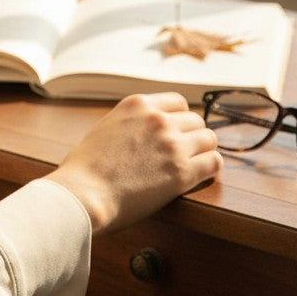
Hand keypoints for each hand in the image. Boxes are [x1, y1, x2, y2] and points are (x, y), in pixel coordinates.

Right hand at [44, 93, 221, 234]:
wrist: (83, 194)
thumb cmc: (86, 167)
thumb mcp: (106, 127)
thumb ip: (131, 123)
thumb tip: (143, 132)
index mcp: (137, 104)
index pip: (178, 102)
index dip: (180, 118)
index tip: (178, 132)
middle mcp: (158, 119)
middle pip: (196, 120)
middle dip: (192, 135)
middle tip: (186, 152)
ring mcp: (172, 144)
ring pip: (209, 139)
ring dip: (203, 151)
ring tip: (195, 164)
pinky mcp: (182, 172)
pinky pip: (213, 162)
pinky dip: (210, 168)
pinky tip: (201, 175)